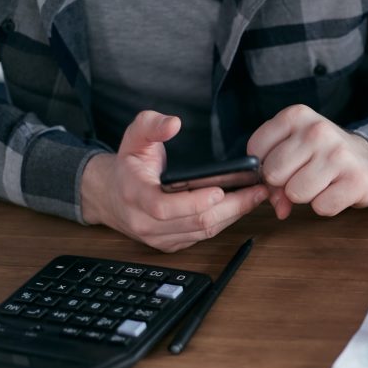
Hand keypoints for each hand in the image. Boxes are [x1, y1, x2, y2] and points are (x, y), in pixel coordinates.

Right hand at [81, 111, 268, 251]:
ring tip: (256, 196)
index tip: (220, 190)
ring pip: (203, 232)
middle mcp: (145, 222)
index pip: (164, 207)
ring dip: (234, 215)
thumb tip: (173, 123)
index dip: (194, 201)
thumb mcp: (133, 137)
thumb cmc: (128, 166)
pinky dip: (225, 222)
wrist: (111, 196)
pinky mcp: (171, 244)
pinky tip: (241, 207)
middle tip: (257, 190)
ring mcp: (159, 237)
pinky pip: (203, 237)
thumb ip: (151, 125)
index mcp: (134, 195)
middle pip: (194, 222)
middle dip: (231, 207)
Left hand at [247, 105, 367, 218]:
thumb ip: (273, 174)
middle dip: (284, 184)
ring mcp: (339, 154)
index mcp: (297, 116)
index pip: (256, 150)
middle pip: (274, 174)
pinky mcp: (356, 180)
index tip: (283, 166)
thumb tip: (279, 207)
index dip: (264, 167)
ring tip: (321, 183)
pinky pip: (321, 207)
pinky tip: (336, 191)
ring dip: (306, 196)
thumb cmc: (325, 156)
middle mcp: (317, 131)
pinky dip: (326, 206)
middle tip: (303, 177)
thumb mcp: (295, 149)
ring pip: (296, 193)